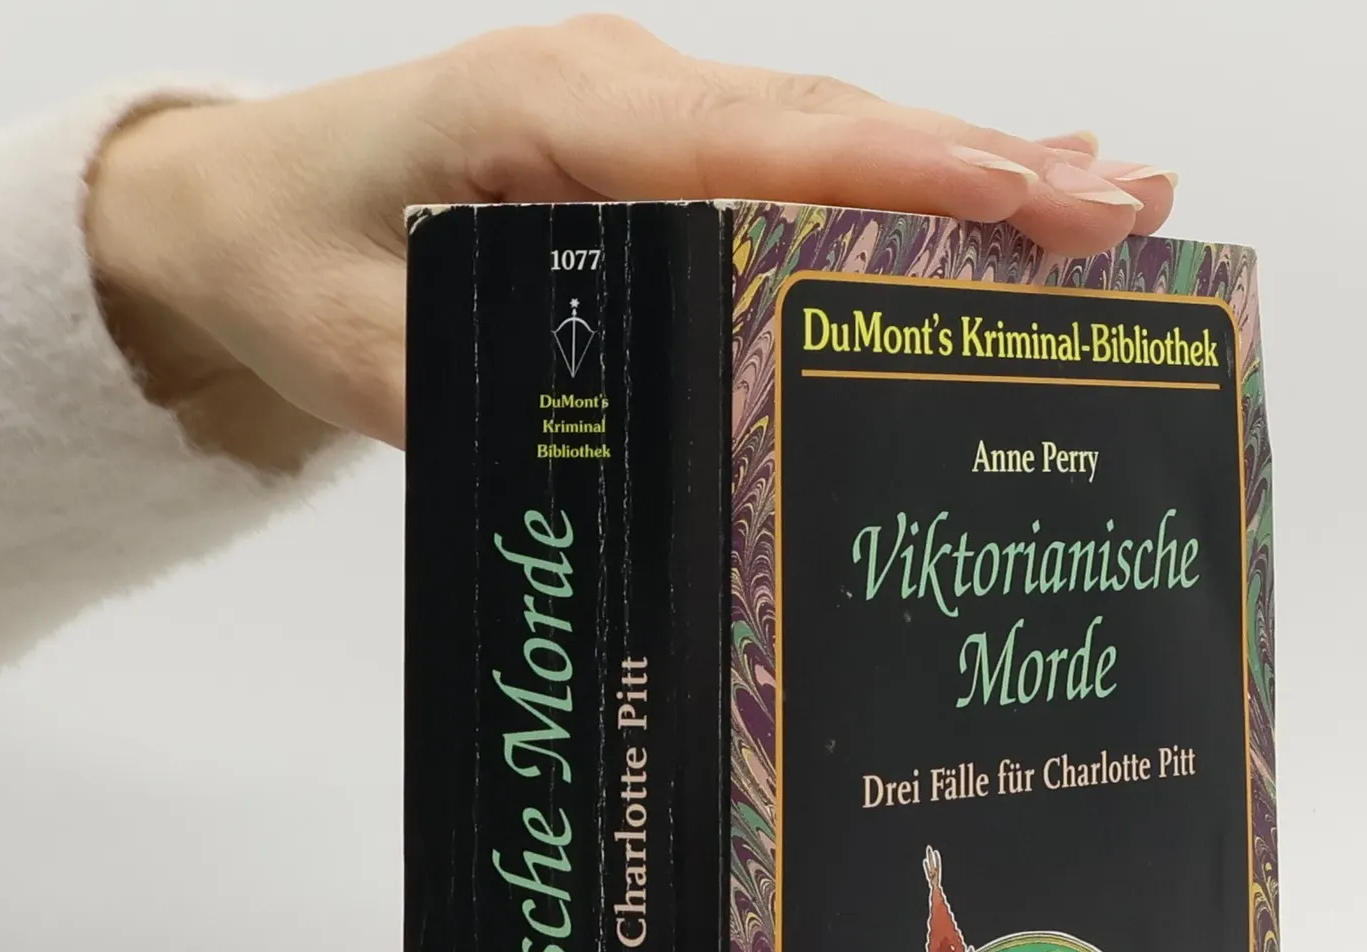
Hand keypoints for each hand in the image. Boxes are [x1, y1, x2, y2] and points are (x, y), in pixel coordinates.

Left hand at [83, 16, 1176, 466]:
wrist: (237, 206)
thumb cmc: (299, 264)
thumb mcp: (367, 352)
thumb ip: (502, 393)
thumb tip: (646, 446)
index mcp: (556, 116)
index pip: (758, 142)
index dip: (901, 171)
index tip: (1025, 198)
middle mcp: (623, 89)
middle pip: (830, 125)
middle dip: (985, 166)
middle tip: (1129, 209)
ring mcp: (646, 105)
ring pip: (830, 133)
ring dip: (970, 164)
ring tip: (1110, 199)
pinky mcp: (656, 141)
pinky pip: (795, 153)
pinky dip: (901, 177)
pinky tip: (993, 192)